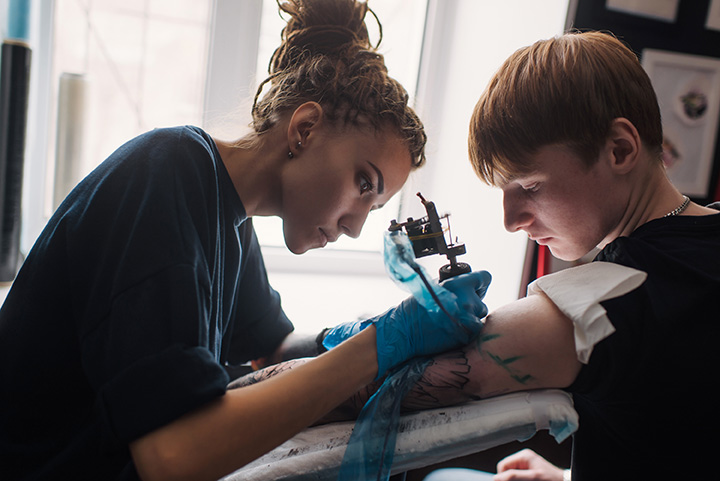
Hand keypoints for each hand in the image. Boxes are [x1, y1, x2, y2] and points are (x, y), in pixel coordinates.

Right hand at [324, 270, 490, 378]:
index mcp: (459, 285)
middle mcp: (468, 300)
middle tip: (454, 309)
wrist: (404, 331)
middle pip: (481, 301)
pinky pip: (472, 331)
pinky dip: (465, 331)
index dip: (480, 283)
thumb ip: (453, 286)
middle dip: (471, 305)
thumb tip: (464, 287)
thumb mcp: (433, 287)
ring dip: (469, 319)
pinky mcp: (466, 335)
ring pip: (478, 317)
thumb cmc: (414, 309)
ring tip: (450, 320)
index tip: (476, 288)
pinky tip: (449, 330)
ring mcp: (468, 319)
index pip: (484, 278)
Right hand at [495, 449, 566, 480]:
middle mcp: (523, 459)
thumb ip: (514, 476)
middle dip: (509, 479)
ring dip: (513, 480)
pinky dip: (518, 480)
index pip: (502, 465)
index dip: (502, 476)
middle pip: (506, 470)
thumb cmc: (552, 480)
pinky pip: (517, 476)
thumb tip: (497, 477)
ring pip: (510, 474)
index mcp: (523, 456)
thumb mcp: (533, 477)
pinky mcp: (528, 472)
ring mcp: (525, 465)